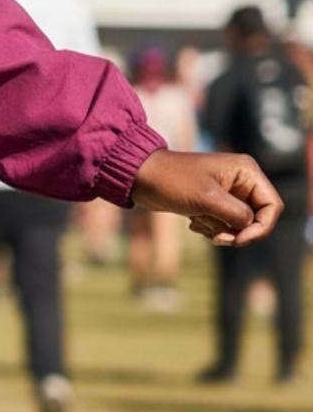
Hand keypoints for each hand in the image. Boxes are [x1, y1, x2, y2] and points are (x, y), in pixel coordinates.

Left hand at [130, 149, 282, 246]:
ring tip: (198, 223)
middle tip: (217, 237)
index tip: (238, 239)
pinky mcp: (212, 202)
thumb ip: (236, 214)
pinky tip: (192, 223)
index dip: (261, 227)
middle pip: (257, 217)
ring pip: (239, 224)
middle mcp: (240, 180)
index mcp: (246, 171)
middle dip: (237, 231)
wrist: (139, 177)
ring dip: (221, 230)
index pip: (272, 205)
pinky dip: (211, 228)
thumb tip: (250, 227)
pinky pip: (223, 224)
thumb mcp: (208, 199)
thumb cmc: (172, 181)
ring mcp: (227, 192)